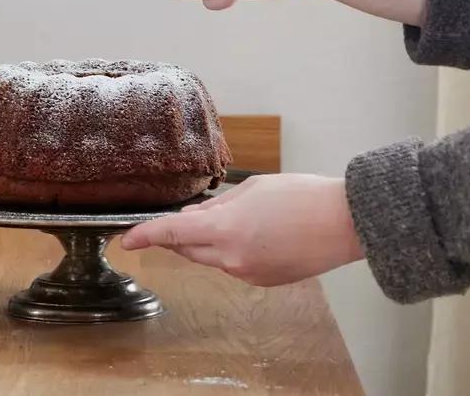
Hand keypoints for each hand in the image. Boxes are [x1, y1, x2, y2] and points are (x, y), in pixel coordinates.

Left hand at [121, 174, 362, 285]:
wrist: (342, 224)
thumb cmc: (300, 196)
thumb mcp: (252, 189)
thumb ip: (219, 203)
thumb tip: (197, 212)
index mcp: (225, 229)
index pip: (173, 233)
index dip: (146, 235)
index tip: (127, 239)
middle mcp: (232, 258)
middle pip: (188, 248)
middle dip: (177, 235)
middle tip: (174, 217)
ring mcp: (248, 274)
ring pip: (211, 258)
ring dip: (207, 240)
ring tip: (230, 216)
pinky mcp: (263, 282)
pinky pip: (234, 265)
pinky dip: (231, 250)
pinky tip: (253, 232)